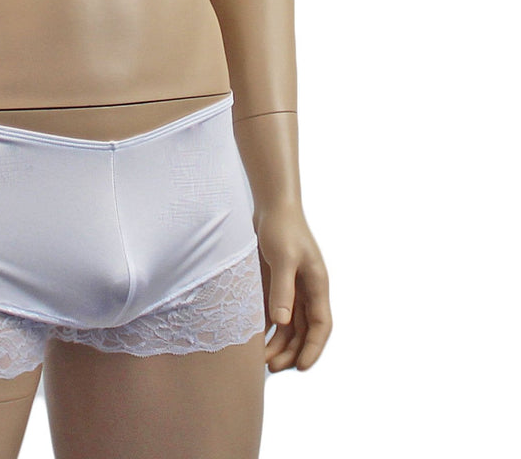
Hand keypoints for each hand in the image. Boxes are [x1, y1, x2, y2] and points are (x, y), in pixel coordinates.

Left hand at [254, 201, 331, 372]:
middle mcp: (307, 290)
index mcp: (317, 285)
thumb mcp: (282, 257)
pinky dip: (266, 327)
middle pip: (303, 330)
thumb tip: (281, 322)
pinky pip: (274, 311)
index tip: (302, 368)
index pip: (321, 325)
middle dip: (291, 351)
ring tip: (260, 360)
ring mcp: (292, 286)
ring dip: (278, 343)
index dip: (313, 349)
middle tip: (271, 368)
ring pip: (288, 324)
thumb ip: (282, 289)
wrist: (271, 204)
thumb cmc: (281, 227)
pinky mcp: (276, 282)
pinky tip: (253, 340)